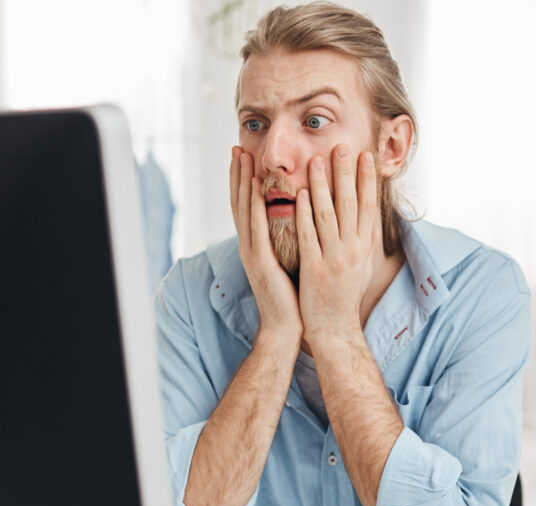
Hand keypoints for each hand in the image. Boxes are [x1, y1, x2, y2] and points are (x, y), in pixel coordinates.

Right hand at [229, 147, 301, 343]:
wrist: (285, 327)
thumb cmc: (291, 296)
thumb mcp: (287, 260)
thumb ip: (286, 238)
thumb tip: (297, 218)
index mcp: (255, 245)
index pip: (247, 206)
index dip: (244, 181)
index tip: (245, 156)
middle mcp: (249, 246)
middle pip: (241, 202)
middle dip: (239, 174)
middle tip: (238, 148)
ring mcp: (252, 254)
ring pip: (245, 211)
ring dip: (244, 184)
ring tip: (244, 159)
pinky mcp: (261, 264)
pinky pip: (258, 231)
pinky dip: (257, 209)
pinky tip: (259, 191)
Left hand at [295, 144, 377, 346]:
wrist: (335, 330)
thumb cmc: (345, 297)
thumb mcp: (362, 265)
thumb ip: (364, 239)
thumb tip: (370, 215)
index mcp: (364, 248)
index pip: (368, 206)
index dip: (367, 180)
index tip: (365, 155)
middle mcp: (352, 250)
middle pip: (350, 204)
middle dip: (345, 173)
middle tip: (341, 146)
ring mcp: (333, 259)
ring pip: (328, 215)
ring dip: (322, 185)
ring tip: (316, 160)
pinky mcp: (314, 269)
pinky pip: (309, 236)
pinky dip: (305, 213)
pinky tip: (301, 194)